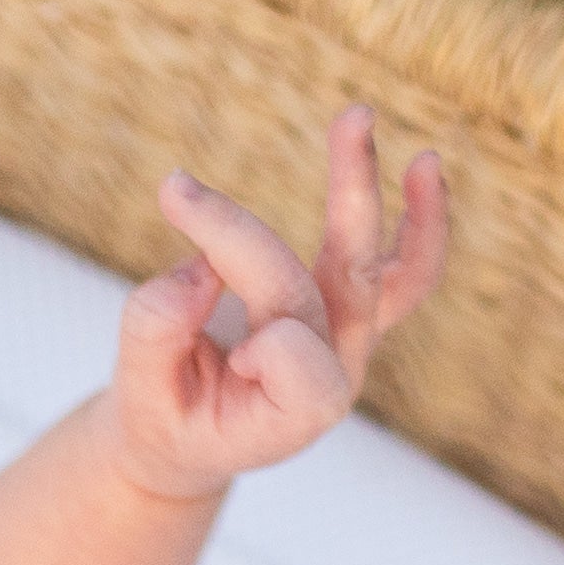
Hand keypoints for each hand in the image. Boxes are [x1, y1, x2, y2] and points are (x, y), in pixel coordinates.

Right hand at [110, 105, 446, 503]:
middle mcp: (337, 373)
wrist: (192, 443)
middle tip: (332, 124)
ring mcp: (354, 341)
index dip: (245, 314)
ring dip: (381, 194)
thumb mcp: (140, 397)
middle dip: (336, 204)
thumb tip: (197, 268)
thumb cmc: (167, 419)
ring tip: (359, 122)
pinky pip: (407, 270)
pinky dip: (421, 221)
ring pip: (391, 270)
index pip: (287, 338)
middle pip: (341, 278)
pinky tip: (423, 167)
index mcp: (293, 413)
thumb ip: (156, 336)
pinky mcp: (355, 313)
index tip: (217, 348)